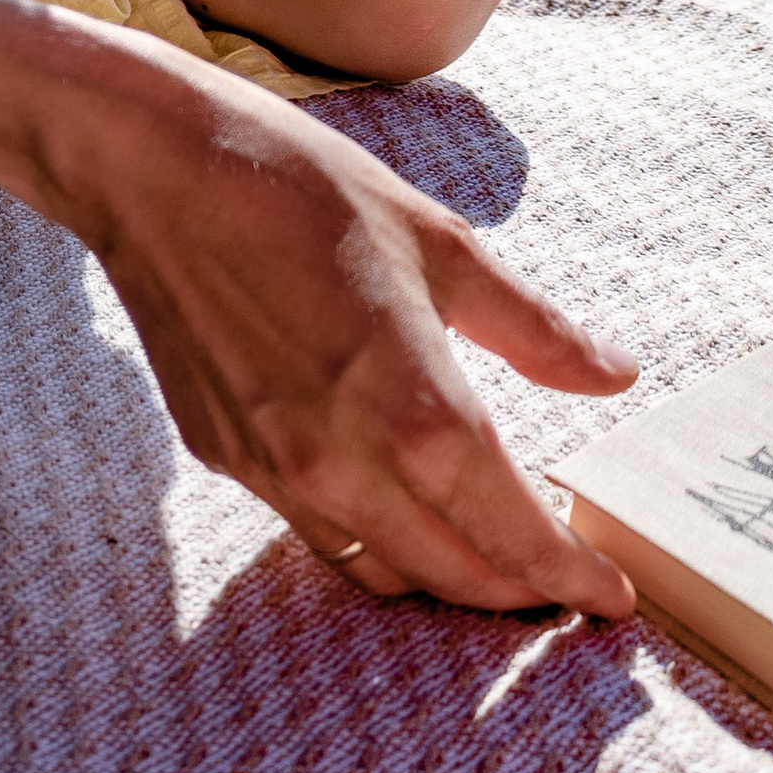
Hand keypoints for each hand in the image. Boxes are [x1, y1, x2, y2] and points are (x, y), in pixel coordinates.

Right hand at [63, 60, 639, 614]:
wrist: (157, 173)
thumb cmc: (301, 190)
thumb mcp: (442, 244)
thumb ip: (535, 328)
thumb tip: (614, 373)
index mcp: (416, 407)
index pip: (514, 537)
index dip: (571, 580)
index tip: (609, 599)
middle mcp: (344, 461)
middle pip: (454, 576)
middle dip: (518, 593)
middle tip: (557, 581)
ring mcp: (275, 469)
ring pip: (380, 572)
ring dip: (441, 577)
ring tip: (481, 550)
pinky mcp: (226, 458)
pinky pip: (313, 530)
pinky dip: (367, 539)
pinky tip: (387, 499)